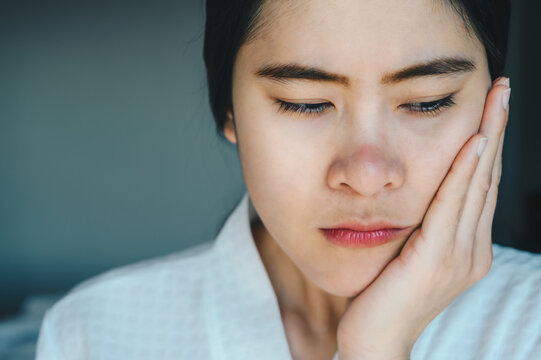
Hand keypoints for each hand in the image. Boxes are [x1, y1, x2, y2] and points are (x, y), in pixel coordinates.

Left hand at [336, 77, 510, 359]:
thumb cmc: (383, 297)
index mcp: (465, 248)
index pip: (479, 186)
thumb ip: (421, 227)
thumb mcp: (407, 255)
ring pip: (476, 185)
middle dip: (495, 130)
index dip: (488, 144)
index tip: (490, 108)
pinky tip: (473, 143)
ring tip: (495, 100)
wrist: (374, 341)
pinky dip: (464, 172)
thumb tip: (419, 196)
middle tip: (501, 90)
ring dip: (487, 138)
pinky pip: (452, 206)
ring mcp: (458, 256)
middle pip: (486, 178)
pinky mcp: (436, 260)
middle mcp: (471, 250)